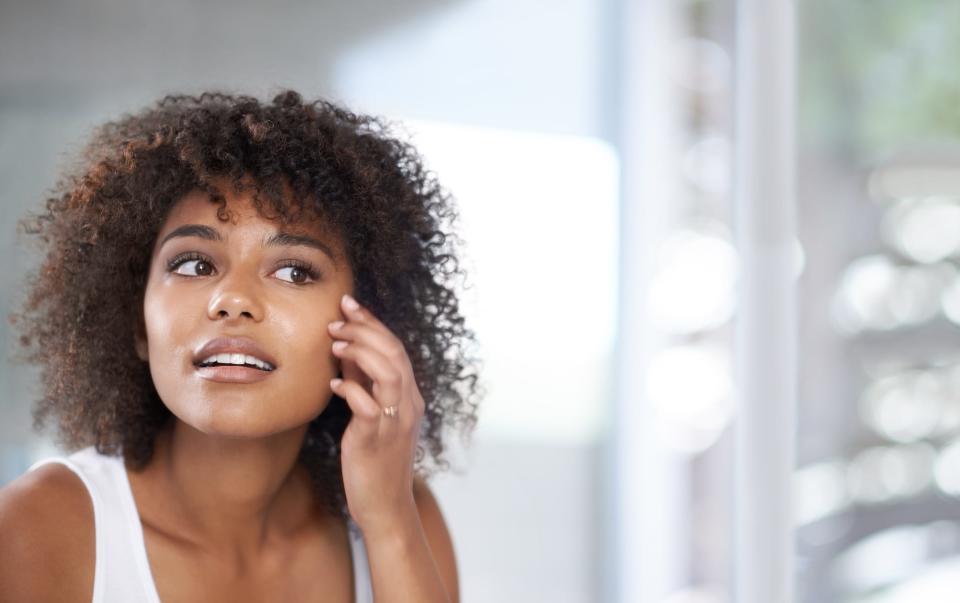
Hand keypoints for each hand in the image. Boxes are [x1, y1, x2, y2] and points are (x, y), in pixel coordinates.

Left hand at [328, 293, 424, 536]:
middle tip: (337, 316)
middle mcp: (408, 405)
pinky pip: (367, 406)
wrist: (384, 504)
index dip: (373, 323)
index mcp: (410, 397)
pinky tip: (332, 383)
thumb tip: (347, 355)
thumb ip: (365, 385)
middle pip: (394, 354)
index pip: (396, 348)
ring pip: (388, 373)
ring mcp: (395, 421)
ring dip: (361, 352)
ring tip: (334, 342)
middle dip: (366, 329)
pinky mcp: (376, 439)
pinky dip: (350, 389)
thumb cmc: (375, 460)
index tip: (350, 304)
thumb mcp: (373, 416)